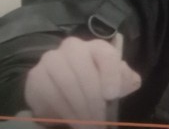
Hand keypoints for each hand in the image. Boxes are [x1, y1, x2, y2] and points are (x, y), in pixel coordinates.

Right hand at [24, 36, 140, 127]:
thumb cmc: (95, 83)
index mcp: (97, 47)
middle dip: (93, 100)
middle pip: (84, 71)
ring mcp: (52, 59)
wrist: (62, 90)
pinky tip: (70, 120)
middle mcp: (74, 48)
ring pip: (66, 83)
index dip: (110, 74)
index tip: (111, 95)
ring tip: (86, 125)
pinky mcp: (36, 75)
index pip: (106, 55)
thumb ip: (125, 79)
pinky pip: (48, 93)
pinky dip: (61, 110)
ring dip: (78, 108)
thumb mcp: (114, 82)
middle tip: (98, 122)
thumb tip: (132, 81)